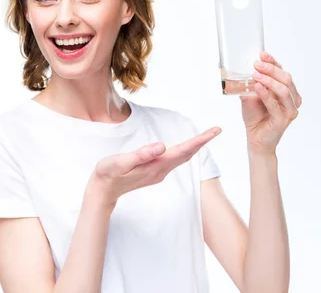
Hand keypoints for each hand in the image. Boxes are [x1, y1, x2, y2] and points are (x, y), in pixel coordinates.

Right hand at [86, 126, 221, 208]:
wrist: (103, 191)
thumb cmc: (108, 174)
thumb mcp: (121, 162)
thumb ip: (142, 154)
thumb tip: (162, 146)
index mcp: (155, 166)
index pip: (182, 151)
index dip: (199, 141)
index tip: (213, 132)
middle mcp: (161, 170)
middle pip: (186, 154)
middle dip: (202, 142)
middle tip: (216, 130)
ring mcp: (158, 172)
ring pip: (182, 157)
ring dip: (195, 146)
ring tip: (206, 136)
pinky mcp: (154, 171)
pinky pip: (175, 159)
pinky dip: (185, 150)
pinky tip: (188, 147)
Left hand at [241, 51, 301, 153]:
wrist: (255, 138)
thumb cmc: (255, 116)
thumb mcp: (251, 95)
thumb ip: (250, 83)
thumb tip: (237, 68)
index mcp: (287, 90)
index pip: (282, 72)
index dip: (273, 62)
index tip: (262, 54)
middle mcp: (292, 99)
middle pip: (286, 78)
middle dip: (271, 69)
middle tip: (257, 64)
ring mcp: (290, 109)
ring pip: (284, 90)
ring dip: (270, 80)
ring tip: (255, 75)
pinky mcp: (283, 120)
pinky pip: (275, 104)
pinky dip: (266, 94)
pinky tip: (258, 87)